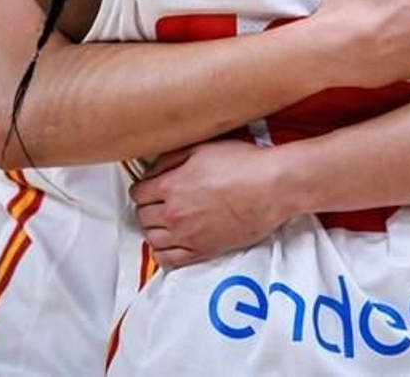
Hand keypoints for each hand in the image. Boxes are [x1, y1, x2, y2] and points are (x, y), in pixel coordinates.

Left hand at [130, 140, 288, 268]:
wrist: (272, 188)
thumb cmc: (244, 165)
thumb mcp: (202, 148)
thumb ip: (171, 159)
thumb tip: (151, 170)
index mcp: (171, 186)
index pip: (137, 193)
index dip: (143, 188)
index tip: (150, 187)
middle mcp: (174, 214)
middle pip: (142, 217)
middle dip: (147, 208)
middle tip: (158, 202)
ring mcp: (187, 236)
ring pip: (151, 239)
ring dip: (153, 230)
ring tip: (164, 221)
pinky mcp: (203, 251)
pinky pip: (168, 260)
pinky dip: (162, 253)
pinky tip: (169, 243)